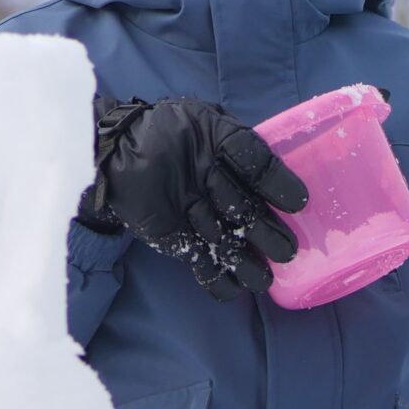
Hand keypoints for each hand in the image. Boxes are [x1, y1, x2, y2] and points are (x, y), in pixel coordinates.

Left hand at [81, 97, 306, 301]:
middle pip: (248, 214)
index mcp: (230, 154)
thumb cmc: (158, 131)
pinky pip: (206, 265)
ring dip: (247, 263)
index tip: (296, 204)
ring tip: (263, 279)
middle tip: (285, 250)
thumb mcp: (197, 120)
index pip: (258, 167)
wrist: (111, 158)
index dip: (278, 185)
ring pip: (231, 245)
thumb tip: (266, 162)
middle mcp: (223, 189)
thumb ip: (231, 139)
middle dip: (266, 233)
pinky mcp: (184, 241)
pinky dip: (219, 279)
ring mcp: (204, 218)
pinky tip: (234, 287)